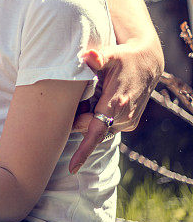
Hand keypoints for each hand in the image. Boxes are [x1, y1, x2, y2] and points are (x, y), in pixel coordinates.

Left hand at [69, 43, 161, 172]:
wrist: (148, 63)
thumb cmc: (124, 58)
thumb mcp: (111, 54)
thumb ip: (98, 57)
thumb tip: (89, 56)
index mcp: (116, 103)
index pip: (96, 132)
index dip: (83, 151)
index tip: (72, 167)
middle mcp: (124, 116)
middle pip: (89, 128)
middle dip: (77, 119)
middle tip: (75, 98)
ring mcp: (128, 122)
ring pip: (97, 128)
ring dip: (88, 117)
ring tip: (92, 94)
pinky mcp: (129, 123)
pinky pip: (105, 126)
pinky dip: (97, 118)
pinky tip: (98, 100)